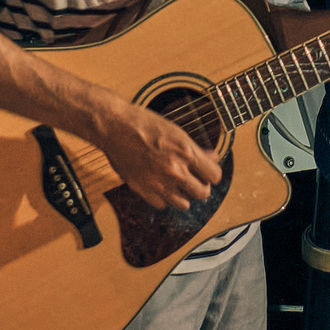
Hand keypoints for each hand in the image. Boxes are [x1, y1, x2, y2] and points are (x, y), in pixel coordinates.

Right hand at [95, 100, 223, 211]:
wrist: (115, 127)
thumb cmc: (144, 124)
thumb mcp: (176, 132)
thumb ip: (196, 149)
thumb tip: (212, 158)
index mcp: (186, 153)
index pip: (214, 176)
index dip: (212, 174)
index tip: (207, 171)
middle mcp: (175, 171)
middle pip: (202, 193)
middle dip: (201, 185)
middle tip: (195, 179)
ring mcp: (159, 184)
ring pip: (184, 204)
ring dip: (184, 195)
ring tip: (178, 184)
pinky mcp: (143, 191)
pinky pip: (162, 204)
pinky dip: (163, 198)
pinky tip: (160, 185)